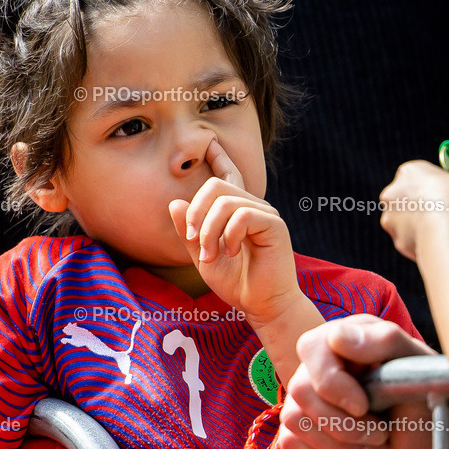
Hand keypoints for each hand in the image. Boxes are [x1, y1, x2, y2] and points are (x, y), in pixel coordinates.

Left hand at [168, 139, 298, 325]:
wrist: (261, 305)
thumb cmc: (237, 283)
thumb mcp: (202, 257)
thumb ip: (189, 233)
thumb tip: (174, 203)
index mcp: (236, 211)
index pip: (228, 176)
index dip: (219, 157)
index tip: (210, 142)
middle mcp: (252, 207)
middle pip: (216, 186)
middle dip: (196, 212)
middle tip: (192, 239)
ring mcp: (265, 214)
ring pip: (226, 202)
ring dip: (208, 230)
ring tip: (209, 255)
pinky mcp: (274, 225)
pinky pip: (243, 215)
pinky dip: (229, 235)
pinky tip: (231, 252)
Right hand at [277, 315, 438, 448]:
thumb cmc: (431, 411)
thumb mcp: (420, 372)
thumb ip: (386, 343)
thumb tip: (337, 337)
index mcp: (350, 337)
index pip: (312, 347)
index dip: (331, 382)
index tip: (364, 407)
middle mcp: (323, 363)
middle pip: (300, 388)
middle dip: (342, 423)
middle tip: (379, 433)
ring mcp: (310, 397)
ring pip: (293, 418)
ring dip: (340, 444)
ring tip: (375, 446)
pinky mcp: (303, 430)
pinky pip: (290, 442)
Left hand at [380, 160, 448, 260]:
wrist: (444, 229)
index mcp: (409, 171)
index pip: (419, 176)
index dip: (435, 186)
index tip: (446, 195)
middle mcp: (392, 192)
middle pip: (408, 198)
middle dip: (422, 206)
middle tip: (444, 214)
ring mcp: (391, 217)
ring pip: (407, 221)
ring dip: (420, 224)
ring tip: (443, 230)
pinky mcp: (396, 239)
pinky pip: (411, 239)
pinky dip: (421, 241)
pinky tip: (437, 241)